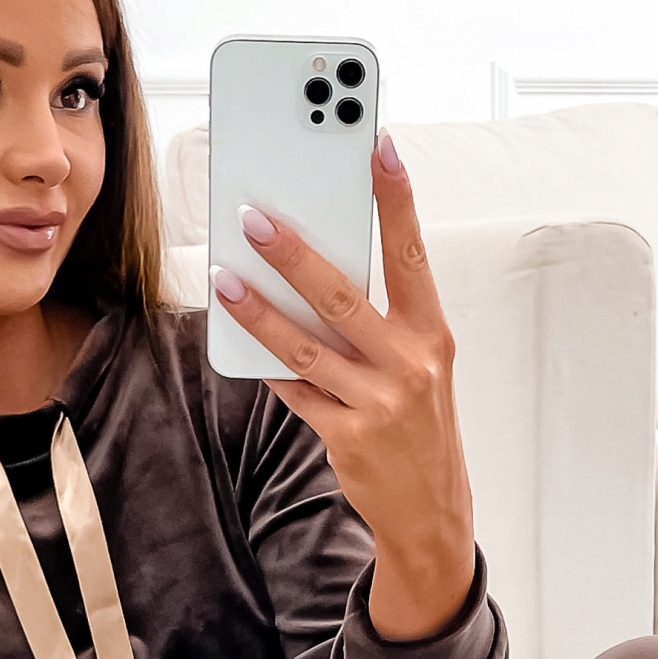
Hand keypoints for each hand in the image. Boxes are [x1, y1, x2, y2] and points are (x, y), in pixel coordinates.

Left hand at [212, 137, 475, 641]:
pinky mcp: (348, 436)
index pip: (411, 255)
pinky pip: (297, 391)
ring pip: (307, 346)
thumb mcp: (417, 368)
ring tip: (225, 278)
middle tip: (254, 216)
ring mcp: (379, 403)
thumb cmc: (419, 427)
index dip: (396, 198)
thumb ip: (378, 322)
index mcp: (432, 336)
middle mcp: (410, 365)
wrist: (432, 514)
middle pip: (344, 296)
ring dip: (260, 310)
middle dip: (294, 254)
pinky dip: (268, 365)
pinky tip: (240, 338)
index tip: (376, 145)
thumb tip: (313, 273)